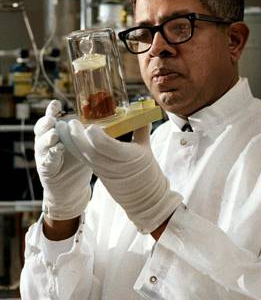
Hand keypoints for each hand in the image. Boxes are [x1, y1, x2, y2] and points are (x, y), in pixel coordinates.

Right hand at [34, 100, 92, 220]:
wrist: (70, 188)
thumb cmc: (78, 161)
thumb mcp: (83, 143)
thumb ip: (87, 130)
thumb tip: (107, 114)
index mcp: (55, 132)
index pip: (51, 117)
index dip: (51, 110)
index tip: (56, 104)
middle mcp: (46, 141)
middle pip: (41, 128)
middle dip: (45, 122)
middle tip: (52, 119)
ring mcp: (44, 155)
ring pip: (41, 144)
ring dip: (47, 138)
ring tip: (55, 135)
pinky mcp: (46, 169)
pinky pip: (47, 161)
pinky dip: (52, 155)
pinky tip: (59, 149)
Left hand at [57, 119, 182, 233]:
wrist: (144, 198)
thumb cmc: (147, 172)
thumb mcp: (147, 149)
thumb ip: (141, 129)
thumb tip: (142, 111)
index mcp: (129, 158)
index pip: (109, 148)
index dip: (98, 138)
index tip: (91, 126)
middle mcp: (113, 166)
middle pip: (91, 152)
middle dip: (77, 137)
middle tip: (71, 122)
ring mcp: (103, 171)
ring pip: (83, 156)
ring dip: (70, 142)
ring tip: (63, 127)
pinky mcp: (97, 172)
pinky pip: (83, 160)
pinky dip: (74, 148)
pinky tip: (67, 138)